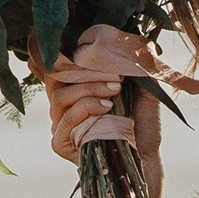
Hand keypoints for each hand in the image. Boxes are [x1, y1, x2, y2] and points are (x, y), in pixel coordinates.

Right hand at [46, 25, 162, 192]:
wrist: (144, 158)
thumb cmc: (139, 124)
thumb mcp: (137, 88)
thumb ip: (127, 65)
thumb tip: (126, 38)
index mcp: (74, 89)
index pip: (54, 65)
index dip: (54, 52)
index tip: (74, 41)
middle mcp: (62, 106)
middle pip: (55, 77)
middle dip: (84, 70)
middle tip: (112, 72)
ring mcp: (59, 125)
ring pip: (60, 96)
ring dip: (89, 87)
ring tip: (115, 89)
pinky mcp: (60, 143)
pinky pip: (67, 118)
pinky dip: (86, 107)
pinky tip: (106, 107)